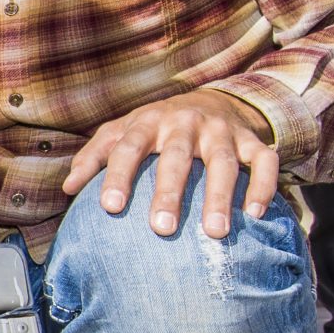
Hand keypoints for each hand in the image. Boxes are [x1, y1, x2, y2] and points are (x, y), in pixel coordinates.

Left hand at [61, 89, 278, 238]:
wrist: (210, 99)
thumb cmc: (154, 128)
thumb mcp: (121, 132)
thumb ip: (94, 157)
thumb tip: (68, 188)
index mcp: (148, 121)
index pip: (128, 148)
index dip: (119, 176)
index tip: (110, 208)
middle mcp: (186, 123)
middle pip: (176, 157)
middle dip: (169, 192)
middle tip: (161, 228)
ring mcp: (222, 131)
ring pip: (224, 163)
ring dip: (220, 197)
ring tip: (214, 233)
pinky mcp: (253, 140)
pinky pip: (265, 162)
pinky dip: (263, 186)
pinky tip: (256, 215)